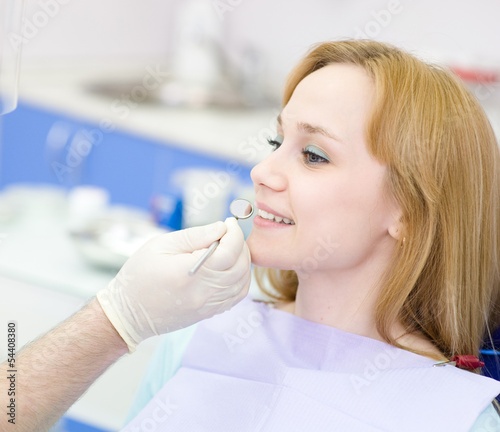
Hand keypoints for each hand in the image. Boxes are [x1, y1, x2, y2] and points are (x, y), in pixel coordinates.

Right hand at [96, 217, 250, 351]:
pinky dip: (241, 280)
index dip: (234, 234)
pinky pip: (236, 297)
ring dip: (244, 263)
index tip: (229, 222)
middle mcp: (203, 292)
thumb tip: (221, 228)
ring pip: (242, 283)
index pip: (228, 252)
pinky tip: (231, 268)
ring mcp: (207, 306)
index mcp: (190, 272)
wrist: (127, 313)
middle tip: (231, 233)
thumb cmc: (139, 275)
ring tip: (232, 249)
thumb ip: (195, 236)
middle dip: (241, 246)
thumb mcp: (161, 245)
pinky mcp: (208, 313)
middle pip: (240, 268)